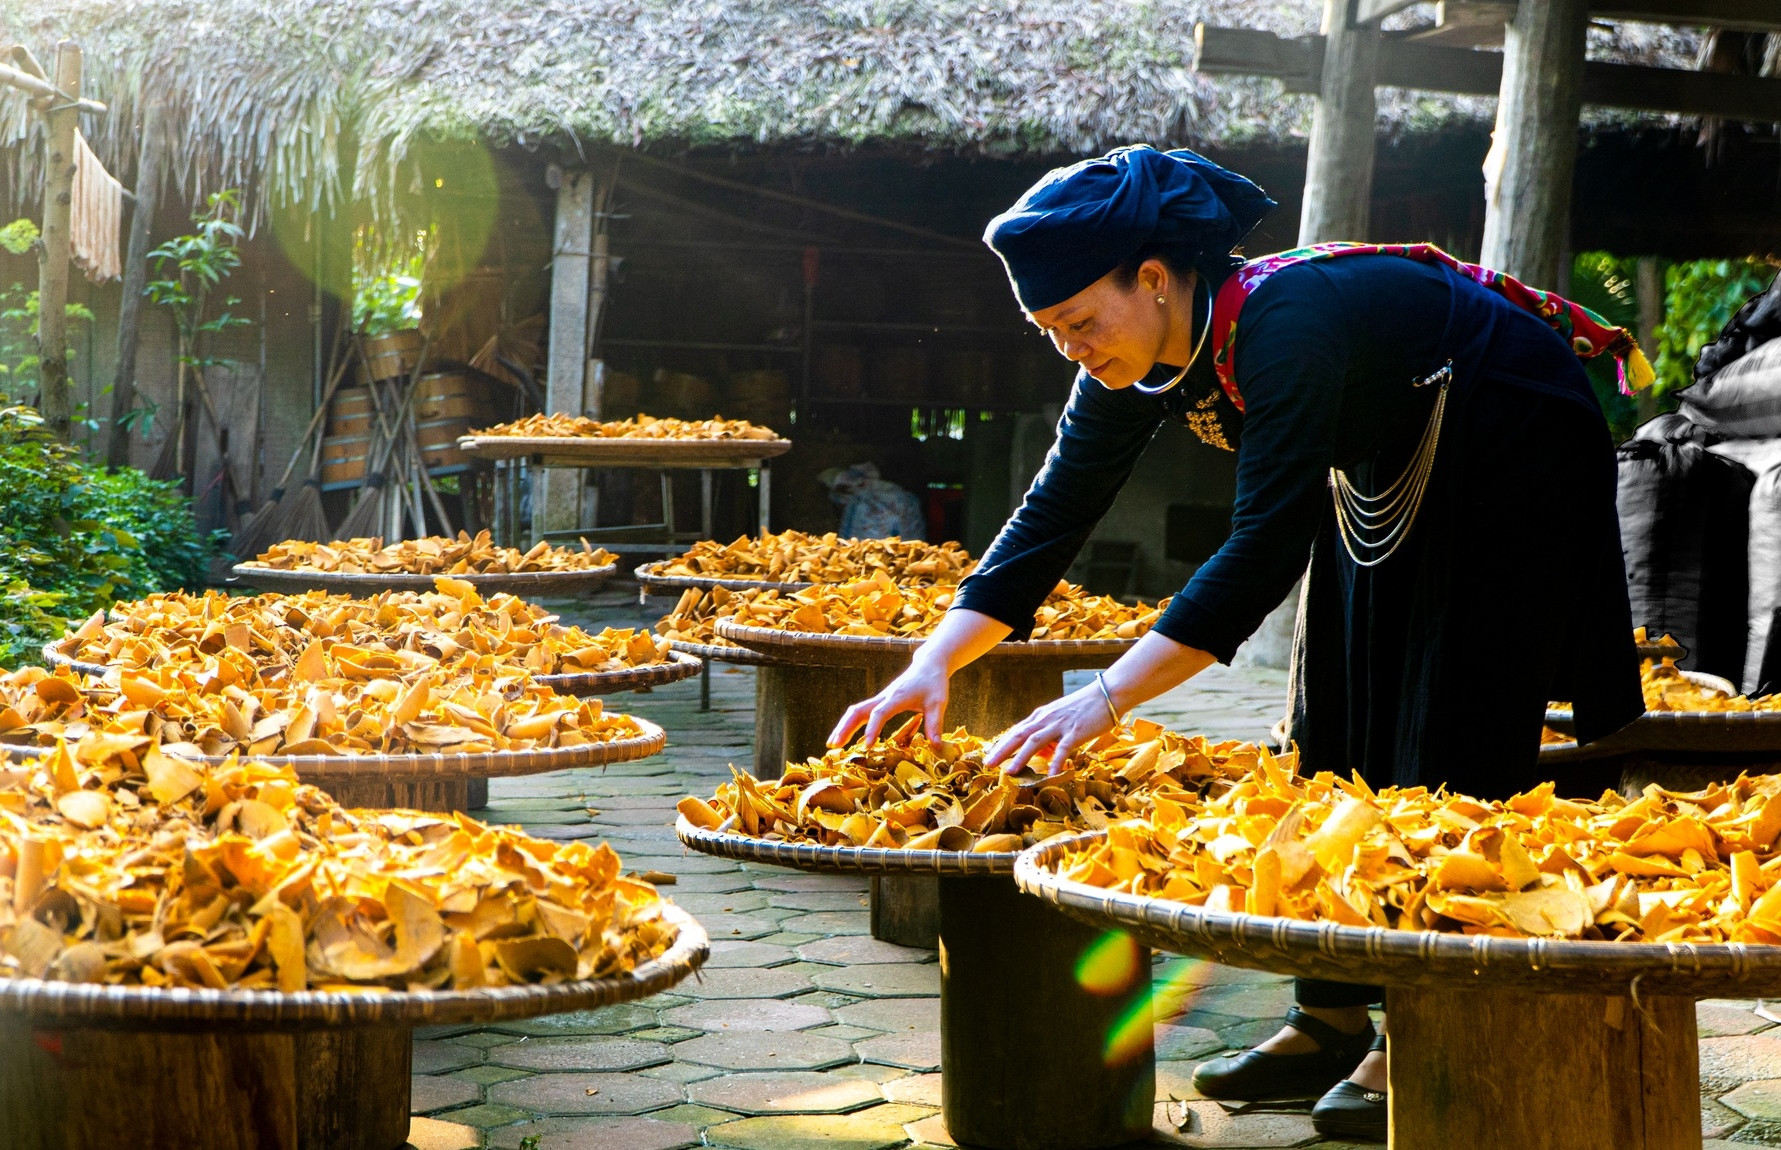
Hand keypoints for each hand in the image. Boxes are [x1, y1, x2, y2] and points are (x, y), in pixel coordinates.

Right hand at [829, 656, 950, 747]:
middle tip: (833, 745)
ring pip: (856, 711)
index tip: (867, 746)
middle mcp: (884, 697)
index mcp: (897, 697)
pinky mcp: (881, 701)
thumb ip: (935, 724)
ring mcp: (881, 698)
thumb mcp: (938, 703)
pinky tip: (846, 736)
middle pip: (858, 711)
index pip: (879, 713)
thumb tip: (936, 747)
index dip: (872, 729)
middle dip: (845, 728)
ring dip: (844, 726)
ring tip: (833, 743)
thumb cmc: (934, 682)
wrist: (928, 664)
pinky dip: (851, 723)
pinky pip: (861, 712)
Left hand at [984, 682, 1118, 775]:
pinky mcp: (1075, 731)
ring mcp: (1060, 725)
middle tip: (988, 764)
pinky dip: (1055, 761)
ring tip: (1010, 771)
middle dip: (1002, 750)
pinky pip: (1062, 748)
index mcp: (1042, 715)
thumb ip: (1049, 733)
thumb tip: (1039, 752)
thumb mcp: (1061, 717)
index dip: (1002, 744)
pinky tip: (1050, 775)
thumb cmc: (1086, 707)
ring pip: (1035, 741)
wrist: (1107, 693)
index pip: (1017, 731)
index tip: (989, 756)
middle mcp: (1046, 719)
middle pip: (1019, 735)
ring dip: (1020, 757)